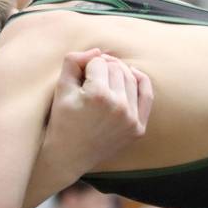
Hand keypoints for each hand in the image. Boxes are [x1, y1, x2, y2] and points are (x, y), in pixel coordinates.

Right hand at [45, 49, 152, 173]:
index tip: (78, 77)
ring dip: (118, 72)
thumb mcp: (60, 88)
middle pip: (115, 68)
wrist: (68, 156)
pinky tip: (131, 74)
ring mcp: (131, 118)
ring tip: (105, 77)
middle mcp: (118, 106)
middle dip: (102, 67)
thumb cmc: (61, 120)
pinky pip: (147, 96)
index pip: (97, 62)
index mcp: (97, 95)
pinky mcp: (138, 128)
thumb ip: (73, 61)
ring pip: (130, 78)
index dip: (86, 66)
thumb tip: (97, 50)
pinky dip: (140, 81)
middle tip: (90, 75)